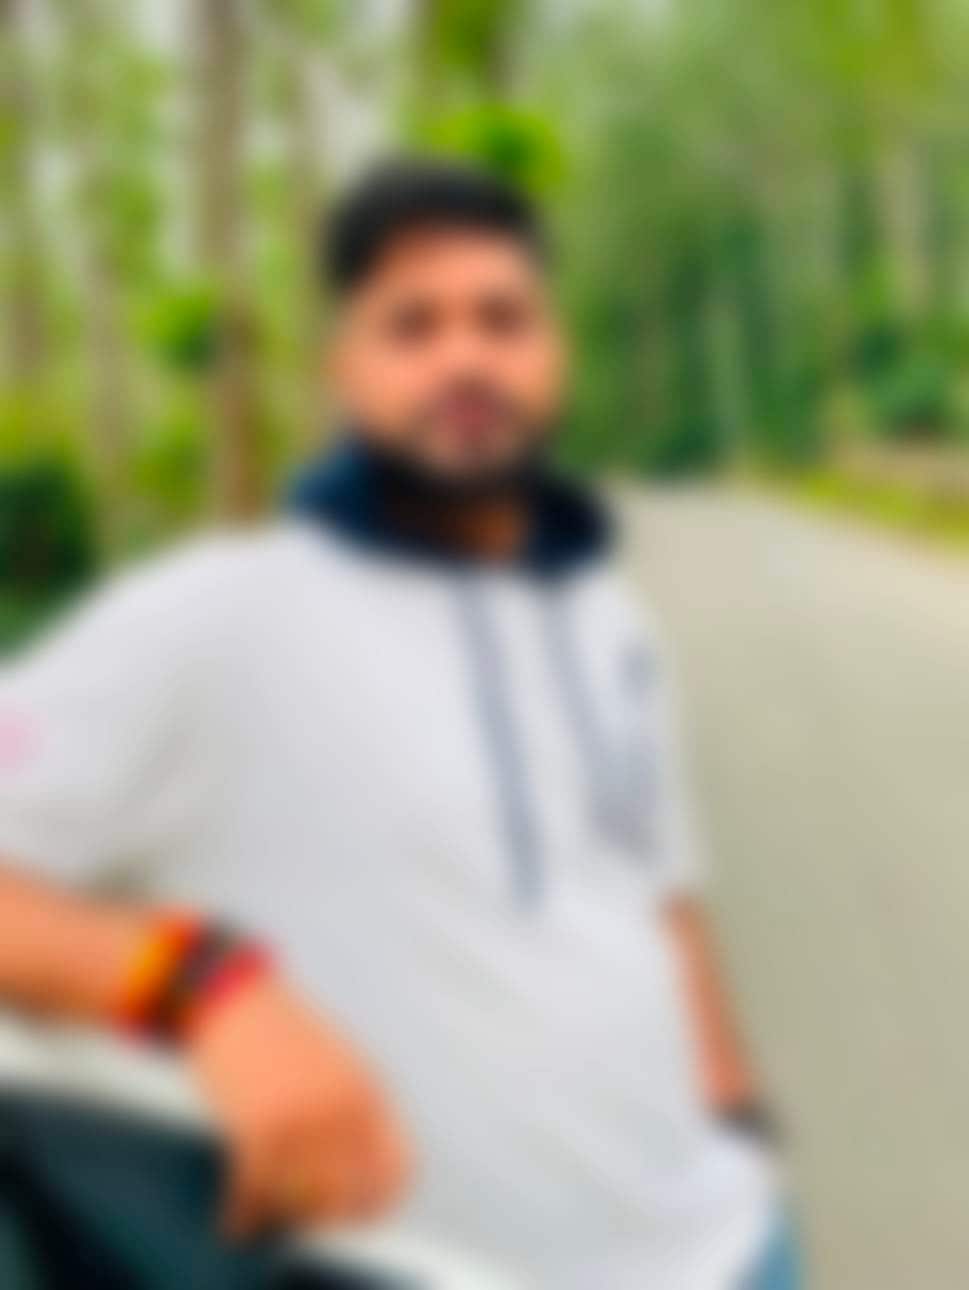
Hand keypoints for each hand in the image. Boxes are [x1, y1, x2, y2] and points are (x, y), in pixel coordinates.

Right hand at [186, 975, 411, 1238]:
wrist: (238, 1003)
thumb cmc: (285, 1039)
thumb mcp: (339, 1066)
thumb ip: (355, 1117)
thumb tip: (362, 1183)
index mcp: (371, 1091)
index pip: (398, 1168)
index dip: (380, 1201)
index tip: (355, 1216)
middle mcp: (346, 1108)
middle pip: (349, 1195)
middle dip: (322, 1213)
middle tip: (298, 1215)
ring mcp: (306, 1118)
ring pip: (302, 1198)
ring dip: (280, 1212)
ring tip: (262, 1214)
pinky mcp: (261, 1125)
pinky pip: (258, 1191)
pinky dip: (244, 1214)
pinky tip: (236, 1224)